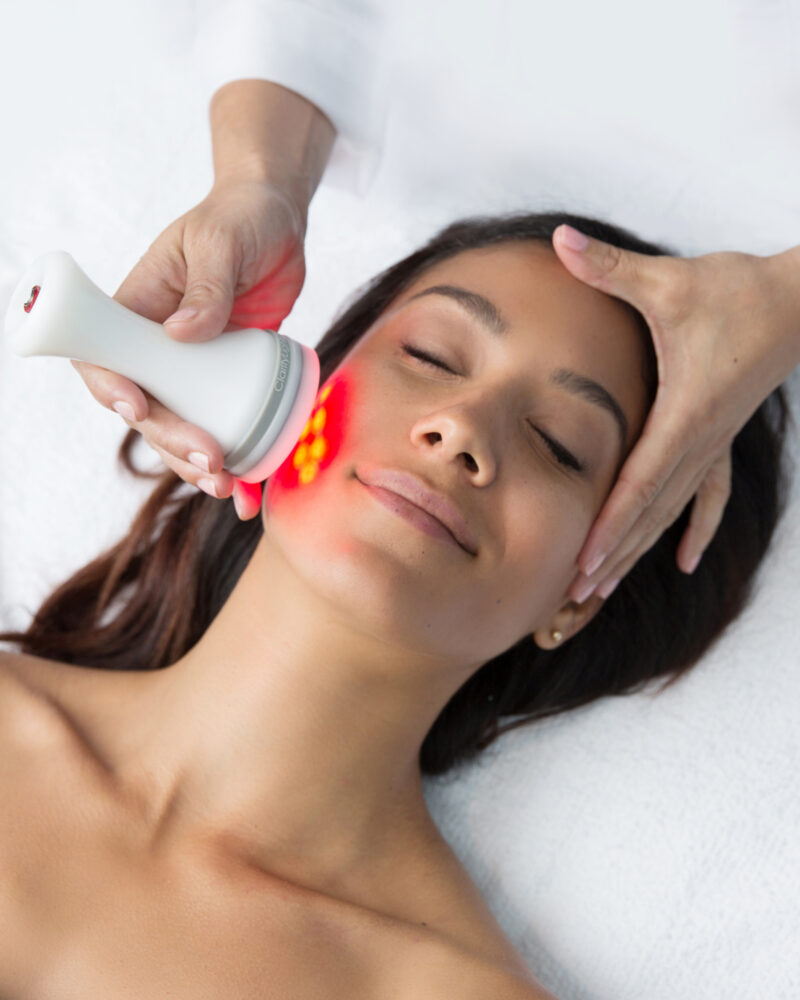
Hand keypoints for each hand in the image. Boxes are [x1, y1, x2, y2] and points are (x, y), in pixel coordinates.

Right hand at [72, 177, 306, 520]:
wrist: (278, 224)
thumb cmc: (239, 219)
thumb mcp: (221, 242)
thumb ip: (206, 285)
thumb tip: (182, 333)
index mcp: (136, 309)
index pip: (104, 357)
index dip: (111, 390)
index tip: (137, 409)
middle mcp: (157, 346)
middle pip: (148, 408)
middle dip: (171, 441)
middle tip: (209, 459)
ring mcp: (192, 369)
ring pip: (182, 427)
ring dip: (197, 464)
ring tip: (225, 487)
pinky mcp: (227, 381)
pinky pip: (226, 425)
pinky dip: (239, 461)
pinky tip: (249, 491)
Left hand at [551, 224, 799, 603]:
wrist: (799, 300)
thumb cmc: (737, 290)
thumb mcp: (670, 280)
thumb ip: (610, 267)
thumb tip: (559, 237)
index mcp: (685, 413)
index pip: (639, 482)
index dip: (609, 525)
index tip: (582, 562)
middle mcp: (701, 441)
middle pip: (651, 513)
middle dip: (614, 554)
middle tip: (575, 595)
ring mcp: (713, 446)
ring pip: (671, 513)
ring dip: (638, 550)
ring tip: (603, 588)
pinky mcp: (719, 439)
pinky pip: (706, 497)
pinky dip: (691, 529)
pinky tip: (685, 561)